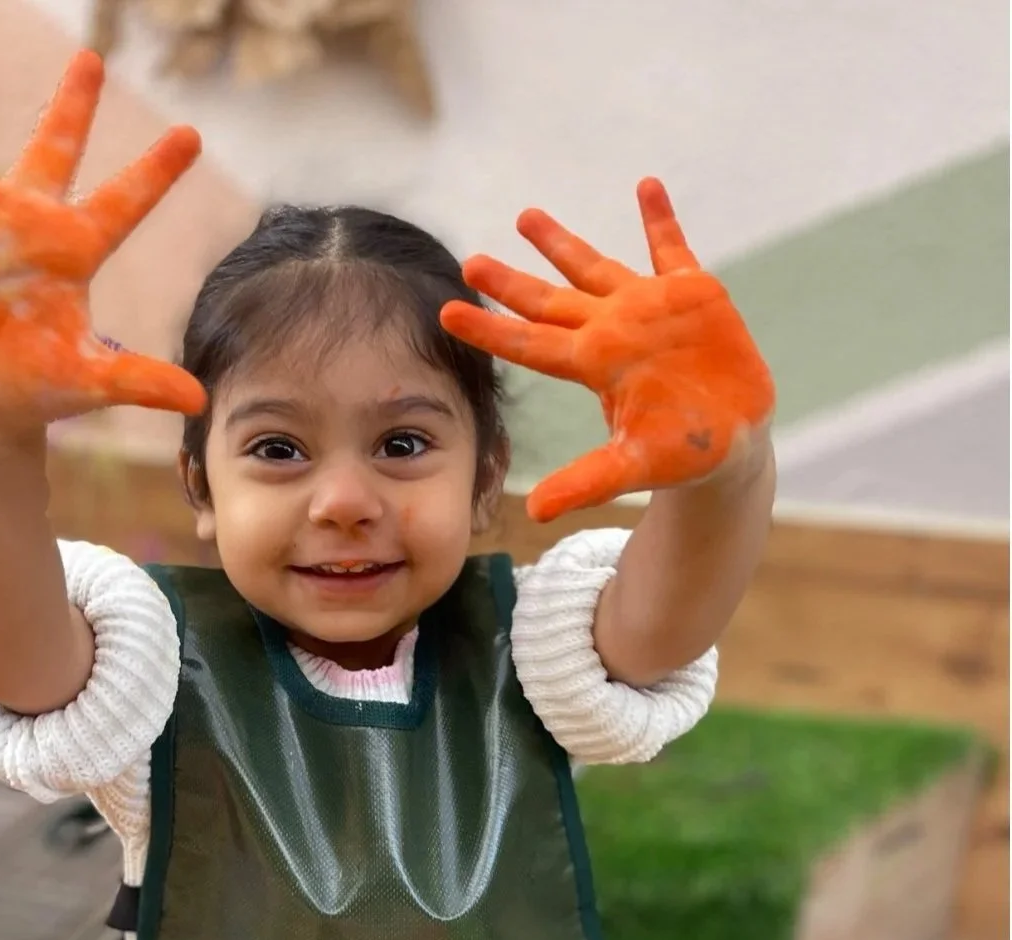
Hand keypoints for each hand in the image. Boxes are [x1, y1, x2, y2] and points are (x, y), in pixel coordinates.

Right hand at [0, 34, 206, 428]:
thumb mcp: (86, 381)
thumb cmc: (37, 391)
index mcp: (72, 250)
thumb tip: (197, 398)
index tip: (192, 134)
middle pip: (52, 149)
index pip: (123, 202)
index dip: (156, 170)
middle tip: (92, 58)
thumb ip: (136, 379)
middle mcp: (24, 222)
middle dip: (71, 105)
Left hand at [439, 179, 774, 522]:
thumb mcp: (632, 467)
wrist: (733, 442)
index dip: (489, 328)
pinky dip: (660, 218)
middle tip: (471, 261)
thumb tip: (535, 513)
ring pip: (594, 268)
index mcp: (594, 364)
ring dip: (562, 242)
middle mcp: (611, 331)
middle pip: (549, 301)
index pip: (529, 342)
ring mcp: (648, 309)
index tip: (447, 311)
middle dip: (510, 281)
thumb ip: (586, 482)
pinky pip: (671, 249)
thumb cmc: (680, 456)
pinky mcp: (690, 295)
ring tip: (525, 216)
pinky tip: (646, 185)